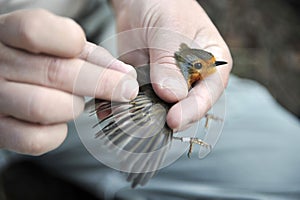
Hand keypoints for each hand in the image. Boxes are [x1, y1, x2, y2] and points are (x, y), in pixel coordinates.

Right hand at [0, 9, 137, 154]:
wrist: (5, 77)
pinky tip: (60, 121)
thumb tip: (126, 77)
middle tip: (126, 89)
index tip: (97, 54)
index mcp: (8, 33)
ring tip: (75, 100)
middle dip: (101, 83)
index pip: (36, 30)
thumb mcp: (62, 47)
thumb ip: (92, 56)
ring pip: (45, 107)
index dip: (73, 42)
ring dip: (73, 106)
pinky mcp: (0, 132)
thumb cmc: (40, 59)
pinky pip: (35, 140)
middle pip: (54, 73)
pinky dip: (57, 134)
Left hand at [112, 0, 231, 131]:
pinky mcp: (149, 86)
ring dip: (146, 116)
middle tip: (149, 124)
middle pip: (186, 106)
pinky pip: (140, 101)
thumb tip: (173, 95)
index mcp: (211, 62)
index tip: (174, 119)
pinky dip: (128, 107)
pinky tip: (115, 111)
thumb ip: (171, 61)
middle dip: (168, 116)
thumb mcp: (169, 29)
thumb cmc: (165, 6)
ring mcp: (169, 84)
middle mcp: (193, 78)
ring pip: (162, 108)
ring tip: (130, 119)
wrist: (139, 2)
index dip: (194, 108)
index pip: (209, 91)